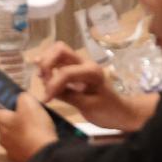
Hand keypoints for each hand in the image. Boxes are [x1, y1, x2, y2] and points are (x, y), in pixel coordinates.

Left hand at [0, 92, 57, 161]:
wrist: (43, 154)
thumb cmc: (33, 126)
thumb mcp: (29, 103)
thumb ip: (21, 98)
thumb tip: (20, 99)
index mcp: (1, 122)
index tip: (0, 103)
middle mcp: (2, 137)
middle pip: (3, 126)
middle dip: (13, 120)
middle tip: (28, 115)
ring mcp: (10, 150)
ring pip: (13, 137)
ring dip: (22, 133)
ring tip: (37, 129)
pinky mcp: (20, 160)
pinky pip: (22, 148)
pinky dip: (28, 143)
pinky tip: (39, 140)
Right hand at [38, 42, 152, 130]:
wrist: (120, 111)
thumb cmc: (108, 110)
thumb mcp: (89, 107)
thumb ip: (68, 96)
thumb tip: (47, 92)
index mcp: (91, 72)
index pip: (66, 72)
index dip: (53, 85)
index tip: (46, 99)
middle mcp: (85, 63)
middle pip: (60, 50)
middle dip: (46, 63)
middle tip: (43, 82)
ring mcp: (80, 65)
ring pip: (58, 52)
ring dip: (46, 62)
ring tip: (41, 79)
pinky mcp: (75, 71)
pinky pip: (59, 61)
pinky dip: (48, 65)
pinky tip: (41, 74)